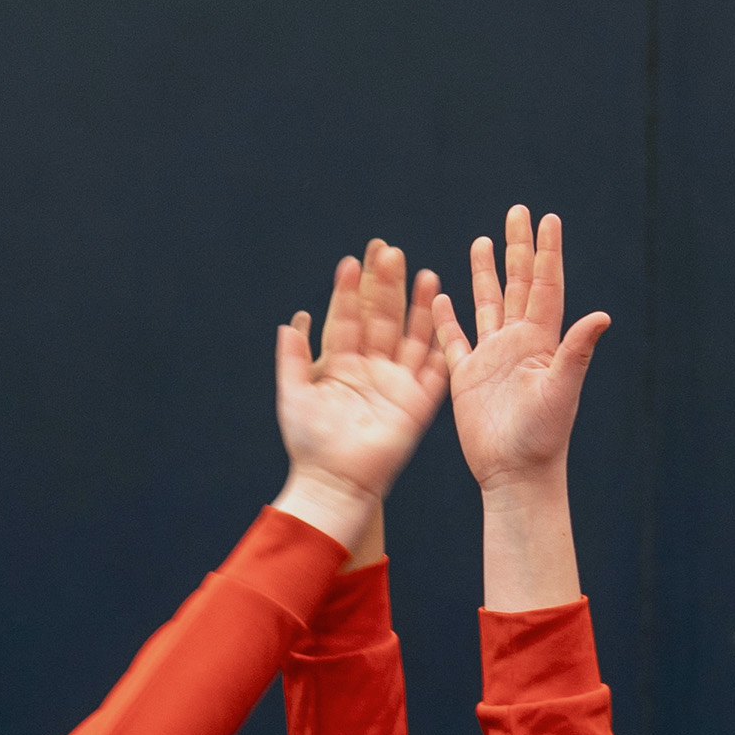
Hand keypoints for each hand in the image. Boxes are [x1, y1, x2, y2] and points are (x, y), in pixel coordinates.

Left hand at [271, 239, 449, 546]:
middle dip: (385, 286)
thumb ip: (293, 359)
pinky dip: (439, 341)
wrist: (335, 482)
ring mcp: (396, 382)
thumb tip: (291, 321)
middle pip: (380, 318)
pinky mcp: (417, 402)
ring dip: (417, 306)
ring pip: (410, 335)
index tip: (350, 262)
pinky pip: (433, 366)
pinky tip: (443, 314)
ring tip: (423, 273)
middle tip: (389, 252)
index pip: (347, 318)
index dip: (349, 291)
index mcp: (341, 364)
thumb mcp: (294, 396)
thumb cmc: (308, 444)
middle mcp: (370, 368)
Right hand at [438, 207, 609, 499]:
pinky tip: (441, 297)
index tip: (548, 219)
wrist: (515, 473)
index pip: (544, 285)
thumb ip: (577, 351)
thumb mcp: (561, 390)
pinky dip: (447, 319)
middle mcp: (517, 343)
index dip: (547, 252)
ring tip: (482, 240)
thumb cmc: (542, 437)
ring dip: (484, 273)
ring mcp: (491, 359)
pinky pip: (454, 341)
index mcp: (541, 341)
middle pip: (516, 284)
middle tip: (517, 212)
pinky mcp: (467, 377)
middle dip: (517, 248)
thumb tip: (602, 315)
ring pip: (486, 304)